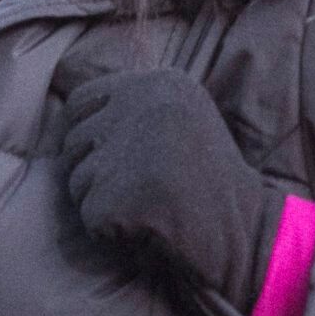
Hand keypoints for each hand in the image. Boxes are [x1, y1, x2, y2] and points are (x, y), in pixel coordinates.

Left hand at [57, 65, 278, 308]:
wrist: (248, 232)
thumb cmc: (209, 181)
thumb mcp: (179, 119)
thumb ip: (133, 108)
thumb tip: (66, 114)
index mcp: (158, 83)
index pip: (80, 101)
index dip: (82, 135)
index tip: (103, 162)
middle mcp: (142, 105)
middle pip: (74, 142)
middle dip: (92, 174)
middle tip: (137, 193)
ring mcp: (130, 148)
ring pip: (77, 181)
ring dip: (101, 204)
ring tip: (149, 208)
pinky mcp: (121, 194)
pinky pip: (89, 217)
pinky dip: (109, 232)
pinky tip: (148, 229)